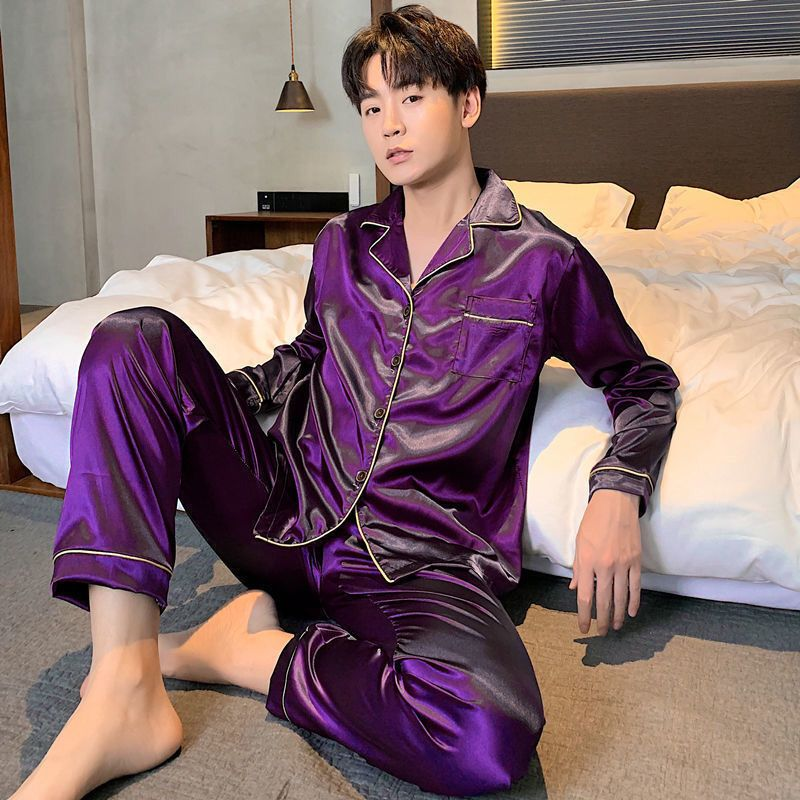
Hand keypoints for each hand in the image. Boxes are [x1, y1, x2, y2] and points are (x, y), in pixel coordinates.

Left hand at [568, 489, 641, 634]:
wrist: (615, 503)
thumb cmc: (593, 521)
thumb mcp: (579, 543)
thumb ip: (577, 568)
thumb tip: (575, 588)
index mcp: (587, 562)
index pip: (585, 597)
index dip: (584, 615)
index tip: (584, 628)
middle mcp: (605, 566)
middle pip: (604, 601)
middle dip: (602, 620)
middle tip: (601, 633)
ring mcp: (623, 564)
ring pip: (621, 597)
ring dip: (618, 615)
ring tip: (616, 627)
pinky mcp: (636, 561)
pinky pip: (636, 586)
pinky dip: (634, 601)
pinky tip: (632, 612)